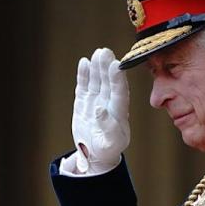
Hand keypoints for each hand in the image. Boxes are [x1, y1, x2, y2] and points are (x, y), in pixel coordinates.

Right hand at [70, 47, 130, 172]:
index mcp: (119, 113)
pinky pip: (85, 85)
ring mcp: (97, 100)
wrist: (96, 153)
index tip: (116, 65)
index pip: (119, 93)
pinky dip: (84, 74)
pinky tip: (84, 62)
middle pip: (109, 82)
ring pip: (98, 81)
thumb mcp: (109, 143)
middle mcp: (109, 103)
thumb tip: (99, 109)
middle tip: (105, 52)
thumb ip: (106, 126)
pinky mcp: (85, 101)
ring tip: (97, 53)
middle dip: (107, 67)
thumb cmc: (107, 149)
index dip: (118, 79)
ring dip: (97, 67)